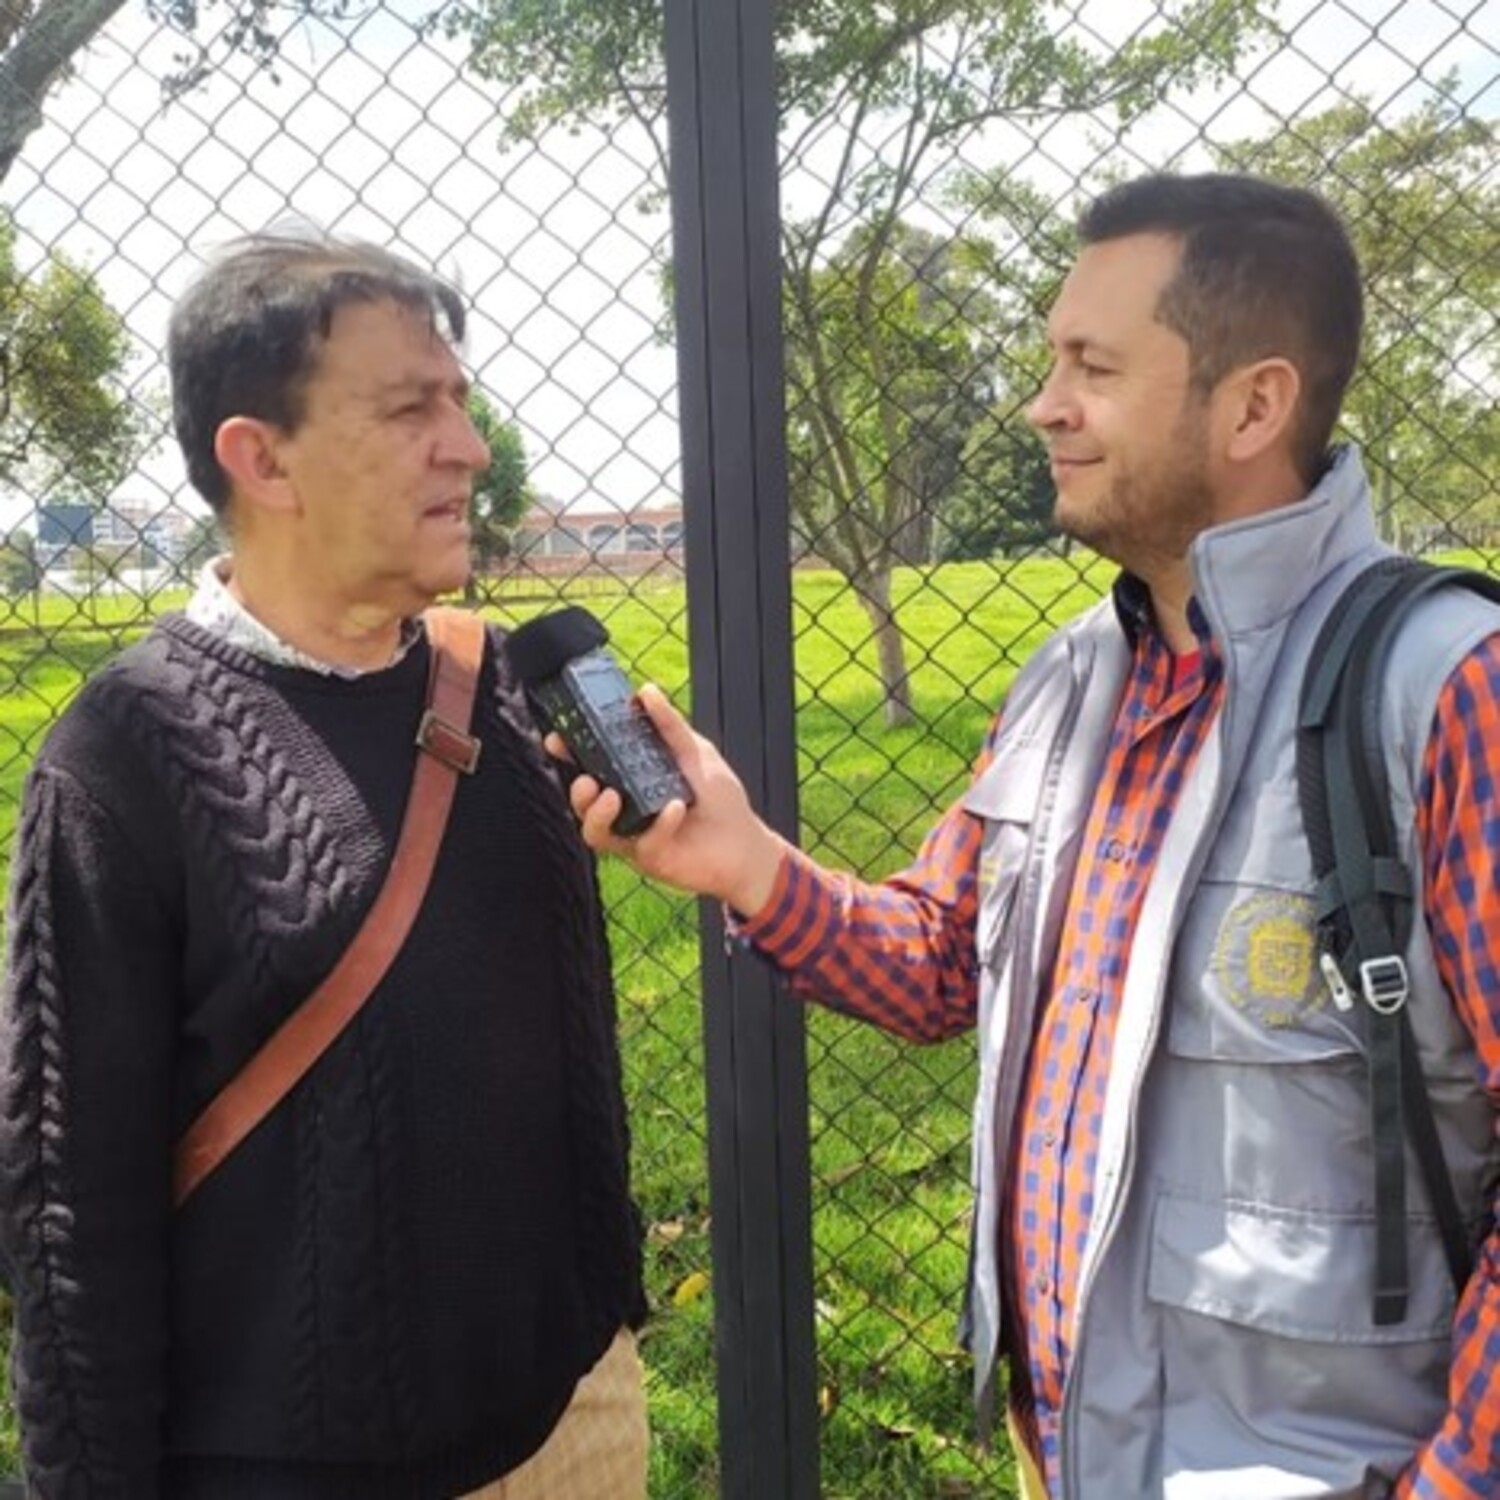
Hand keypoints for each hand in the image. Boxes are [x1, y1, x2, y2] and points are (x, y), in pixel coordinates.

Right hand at [545, 684, 786, 915]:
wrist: (748, 845)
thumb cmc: (720, 800)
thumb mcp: (695, 753)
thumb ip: (669, 726)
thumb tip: (645, 691)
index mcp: (631, 780)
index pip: (591, 766)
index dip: (569, 753)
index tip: (557, 739)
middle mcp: (626, 809)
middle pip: (583, 803)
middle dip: (576, 791)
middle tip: (586, 780)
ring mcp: (634, 836)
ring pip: (594, 832)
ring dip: (597, 814)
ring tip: (611, 797)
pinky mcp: (651, 859)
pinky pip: (643, 844)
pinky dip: (658, 825)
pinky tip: (675, 809)